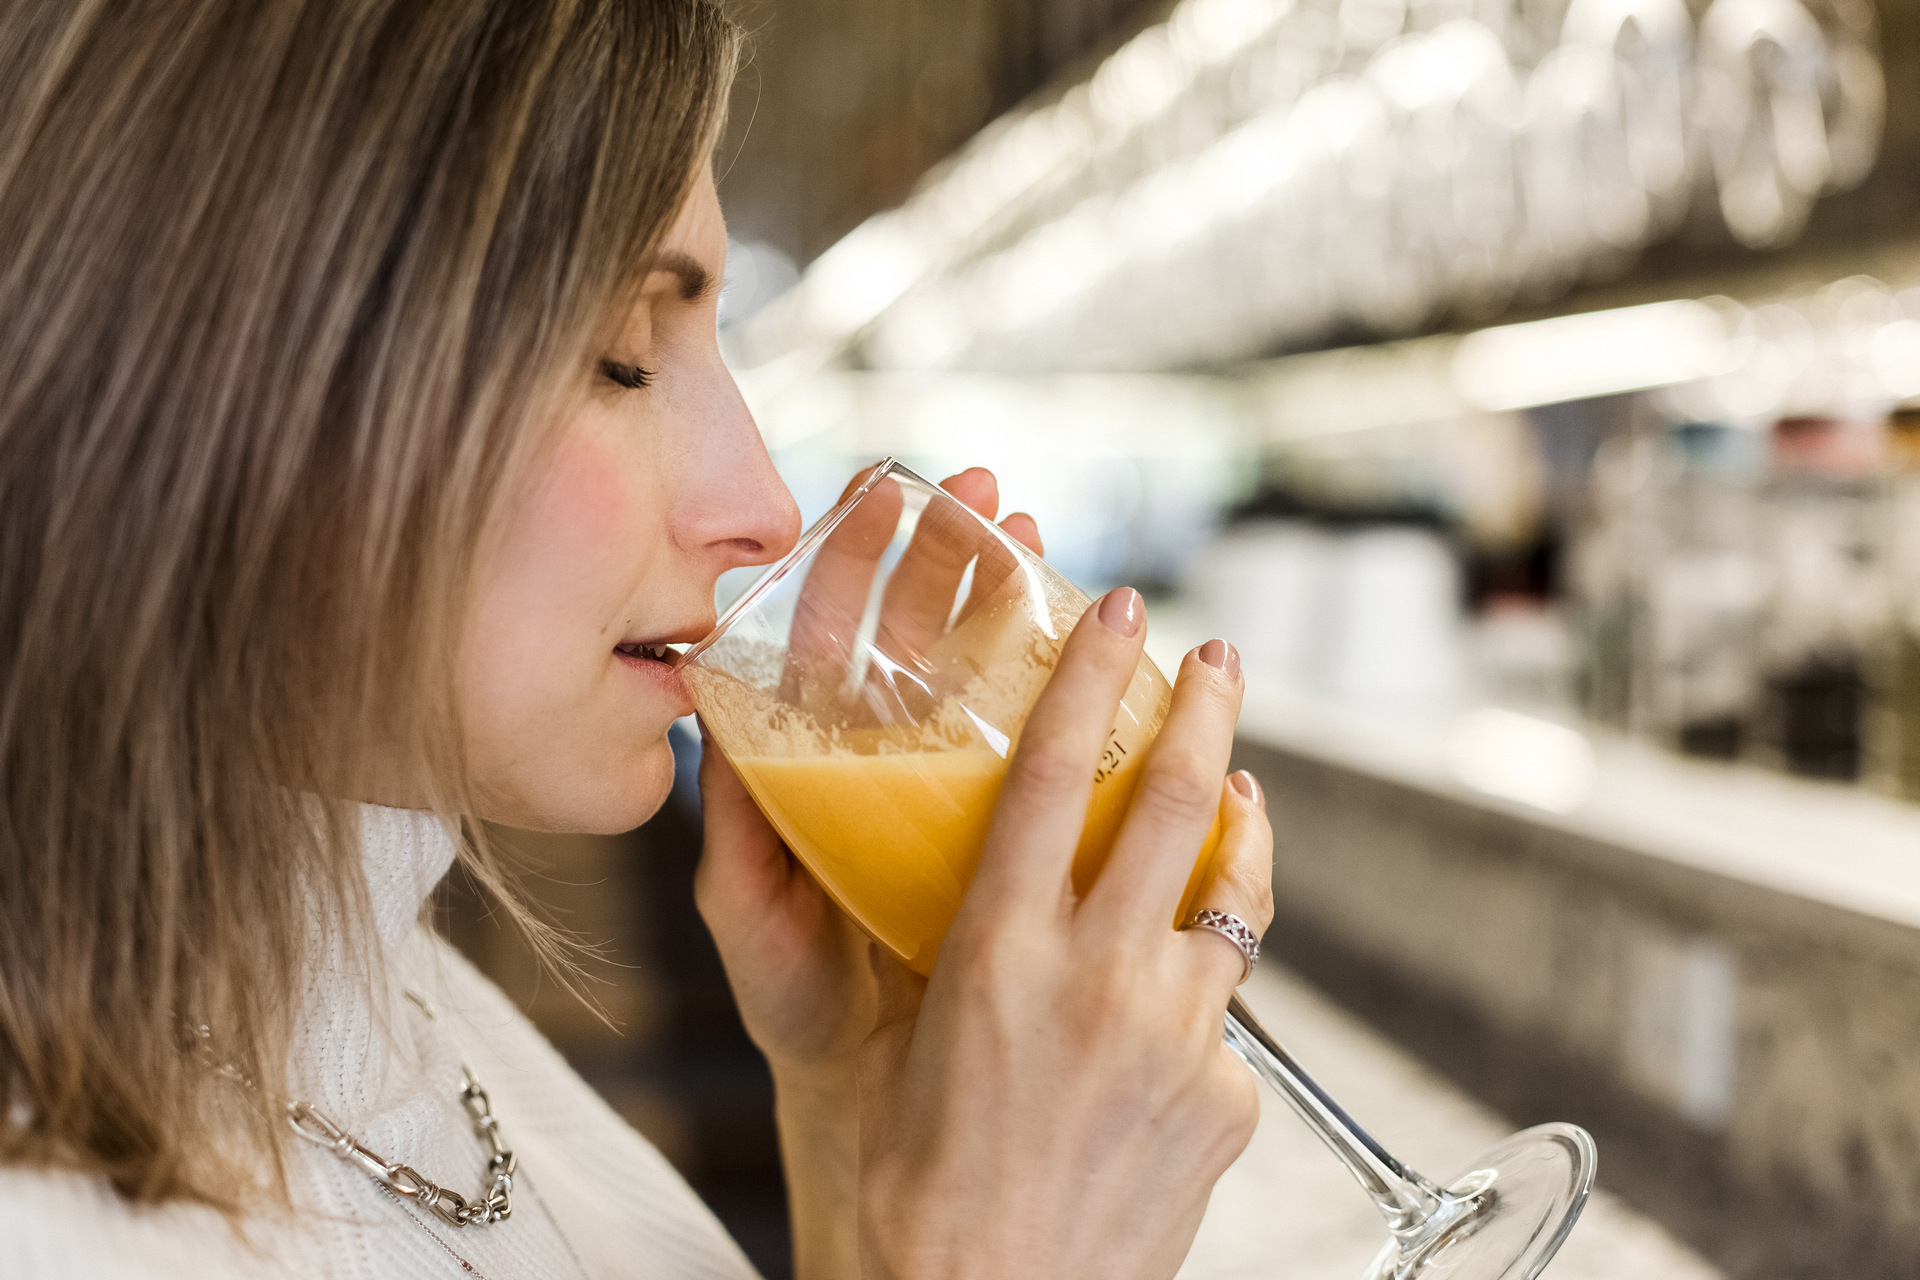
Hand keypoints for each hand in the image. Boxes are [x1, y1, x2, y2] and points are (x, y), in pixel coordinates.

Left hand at [694, 467, 1043, 1079]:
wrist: (883, 1091)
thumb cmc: (799, 1001)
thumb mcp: (746, 912)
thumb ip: (732, 824)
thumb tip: (708, 714)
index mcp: (820, 762)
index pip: (833, 634)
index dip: (854, 558)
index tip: (885, 491)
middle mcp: (892, 758)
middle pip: (919, 628)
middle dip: (950, 549)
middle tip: (986, 495)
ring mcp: (962, 786)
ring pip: (988, 665)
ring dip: (1010, 589)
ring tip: (1035, 532)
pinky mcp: (1024, 825)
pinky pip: (1051, 739)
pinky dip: (1071, 679)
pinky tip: (1092, 637)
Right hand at [855, 593, 1274, 1279]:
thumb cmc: (915, 1187)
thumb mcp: (899, 1039)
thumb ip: (933, 937)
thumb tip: (940, 857)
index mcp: (995, 956)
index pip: (1054, 775)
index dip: (1088, 675)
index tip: (1115, 609)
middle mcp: (1098, 982)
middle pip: (1176, 805)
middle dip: (1206, 710)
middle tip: (1216, 656)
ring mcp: (1176, 1040)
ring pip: (1234, 896)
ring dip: (1238, 831)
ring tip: (1239, 791)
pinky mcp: (1228, 1098)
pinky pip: (1224, 1013)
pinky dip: (1200, 987)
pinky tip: (1169, 1007)